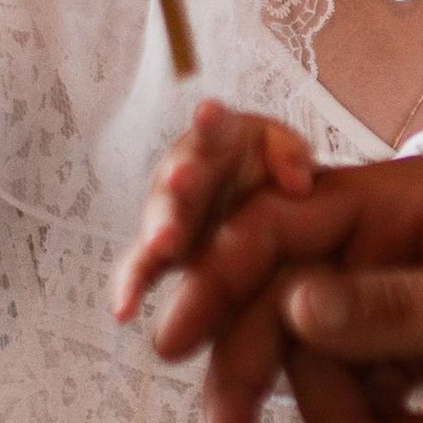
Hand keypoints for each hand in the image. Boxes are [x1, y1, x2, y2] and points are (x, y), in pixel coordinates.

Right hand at [113, 100, 315, 322]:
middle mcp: (183, 175)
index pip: (212, 129)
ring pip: (158, 223)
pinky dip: (130, 288)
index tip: (209, 111)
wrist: (262, 210)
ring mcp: (168, 214)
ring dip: (160, 232)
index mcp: (215, 142)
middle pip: (179, 178)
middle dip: (180, 180)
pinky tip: (122, 311)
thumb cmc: (271, 170)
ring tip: (162, 245)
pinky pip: (141, 270)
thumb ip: (291, 155)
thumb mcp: (286, 152)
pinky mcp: (160, 253)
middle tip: (183, 179)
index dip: (211, 121)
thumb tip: (300, 184)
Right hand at [140, 157, 422, 422]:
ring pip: (310, 362)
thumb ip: (393, 307)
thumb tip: (293, 301)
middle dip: (254, 378)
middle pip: (277, 301)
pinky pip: (351, 392)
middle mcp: (385, 239)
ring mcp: (395, 297)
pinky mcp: (411, 349)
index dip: (220, 279)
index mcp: (403, 199)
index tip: (176, 341)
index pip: (279, 224)